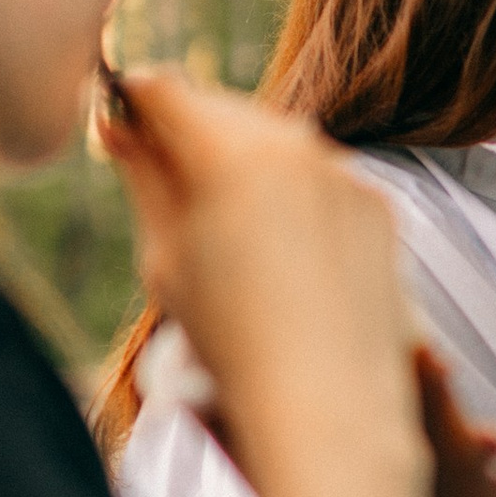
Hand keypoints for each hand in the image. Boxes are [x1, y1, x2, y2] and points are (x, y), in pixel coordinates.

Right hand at [100, 68, 423, 496]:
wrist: (328, 406)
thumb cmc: (232, 340)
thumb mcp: (166, 257)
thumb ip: (144, 176)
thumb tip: (119, 122)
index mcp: (227, 151)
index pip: (163, 90)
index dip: (132, 103)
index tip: (118, 128)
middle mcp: (294, 144)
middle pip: (221, 110)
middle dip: (188, 134)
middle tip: (162, 184)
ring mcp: (343, 171)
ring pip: (274, 142)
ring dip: (242, 166)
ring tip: (226, 239)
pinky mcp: (377, 204)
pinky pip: (320, 180)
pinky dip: (293, 200)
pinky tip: (279, 259)